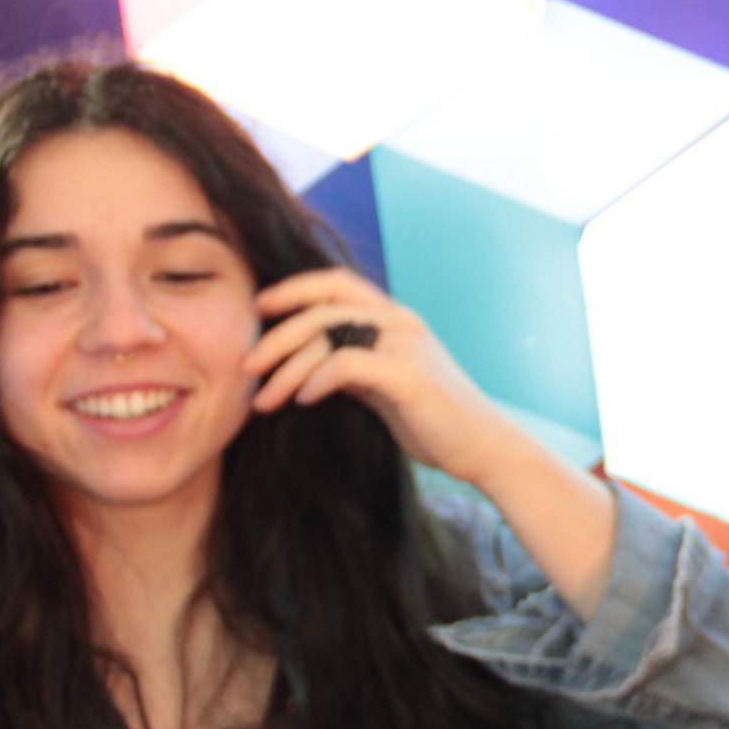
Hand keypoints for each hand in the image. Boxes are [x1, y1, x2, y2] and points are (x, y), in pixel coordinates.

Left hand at [245, 268, 510, 483]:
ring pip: (328, 335)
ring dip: (287, 367)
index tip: (257, 309)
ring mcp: (406, 344)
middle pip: (322, 308)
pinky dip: (317, 379)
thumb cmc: (433, 419)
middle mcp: (400, 321)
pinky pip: (347, 364)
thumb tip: (307, 364)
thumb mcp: (386, 383)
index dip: (293, 289)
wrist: (483, 446)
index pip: (335, 282)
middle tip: (245, 366)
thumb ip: (354, 363)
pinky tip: (304, 399)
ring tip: (263, 398)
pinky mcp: (408, 374)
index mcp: (394, 318)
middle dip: (275, 336)